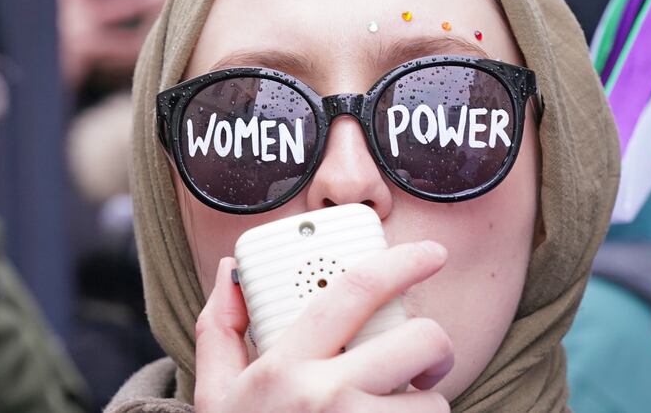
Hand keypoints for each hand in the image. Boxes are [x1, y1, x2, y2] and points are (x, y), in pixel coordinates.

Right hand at [195, 241, 453, 411]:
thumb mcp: (215, 393)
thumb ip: (220, 327)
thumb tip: (229, 271)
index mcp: (283, 367)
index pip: (354, 290)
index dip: (403, 262)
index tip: (430, 254)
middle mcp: (324, 399)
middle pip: (420, 342)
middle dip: (435, 345)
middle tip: (423, 359)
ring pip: (435, 404)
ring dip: (425, 406)